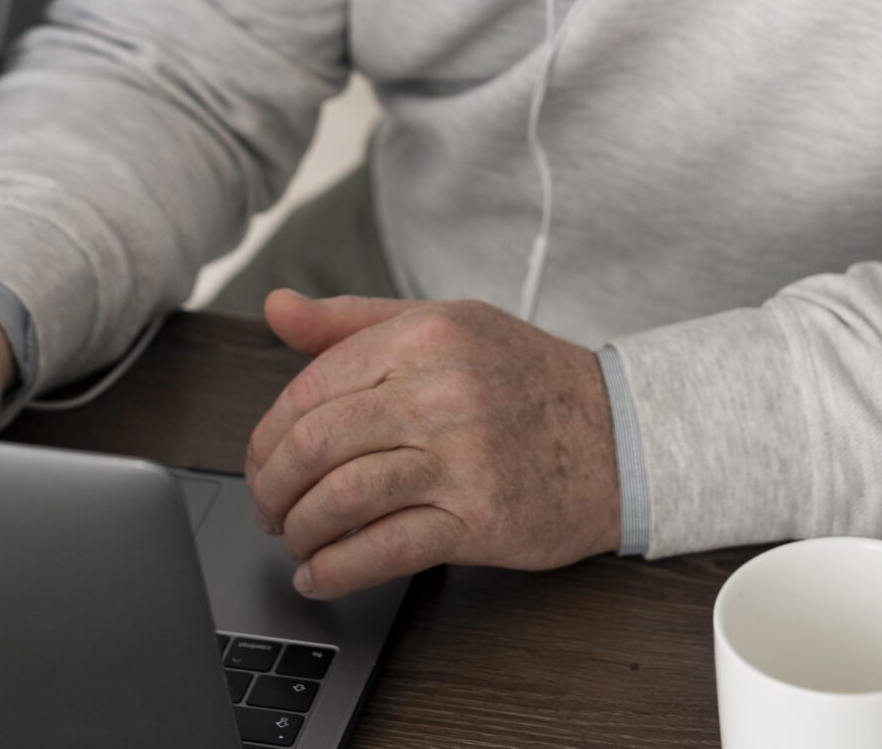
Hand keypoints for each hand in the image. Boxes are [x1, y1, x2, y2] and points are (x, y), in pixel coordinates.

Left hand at [245, 291, 622, 599]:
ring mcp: (463, 457)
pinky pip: (386, 549)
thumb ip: (353, 321)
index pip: (312, 387)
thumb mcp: (445, 325)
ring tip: (293, 540)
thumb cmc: (524, 379)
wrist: (620, 436)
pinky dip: (337, 569)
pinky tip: (319, 574)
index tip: (261, 461)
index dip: (269, 434)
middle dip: (272, 486)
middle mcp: (442, 389)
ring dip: (300, 530)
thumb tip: (276, 307)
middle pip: (317, 444)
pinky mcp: (481, 518)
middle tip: (267, 506)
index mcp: (425, 334)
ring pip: (343, 498)